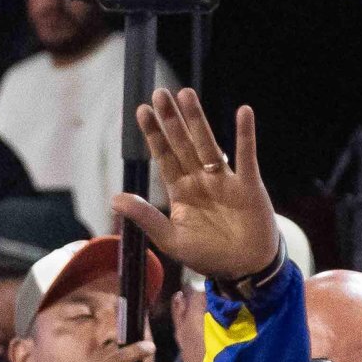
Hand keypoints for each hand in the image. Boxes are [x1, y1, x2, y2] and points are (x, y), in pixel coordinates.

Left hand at [112, 88, 278, 279]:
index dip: (153, 135)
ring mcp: (224, 179)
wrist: (244, 268)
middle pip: (182, 144)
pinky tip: (243, 112)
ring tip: (185, 94)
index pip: (163, 157)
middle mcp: (200, 179)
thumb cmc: (206, 255)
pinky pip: (246, 156)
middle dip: (171, 120)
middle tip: (159, 93)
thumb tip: (113, 198)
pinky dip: (245, 136)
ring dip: (197, 120)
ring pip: (208, 143)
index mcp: (180, 191)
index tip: (141, 111)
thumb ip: (145, 217)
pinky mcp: (248, 185)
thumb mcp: (170, 239)